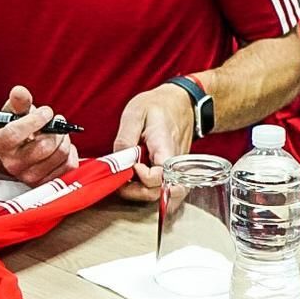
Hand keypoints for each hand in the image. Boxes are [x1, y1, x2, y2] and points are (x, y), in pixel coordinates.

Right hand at [0, 85, 78, 185]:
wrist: (18, 151)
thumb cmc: (16, 128)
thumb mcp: (13, 113)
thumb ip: (18, 101)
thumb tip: (19, 92)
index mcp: (2, 145)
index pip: (17, 133)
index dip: (36, 119)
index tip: (46, 112)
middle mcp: (14, 164)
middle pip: (45, 146)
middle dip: (55, 129)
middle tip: (55, 122)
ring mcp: (31, 176)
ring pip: (60, 154)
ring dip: (64, 138)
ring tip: (57, 133)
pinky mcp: (48, 182)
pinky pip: (70, 165)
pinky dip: (70, 152)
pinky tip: (60, 147)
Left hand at [111, 83, 192, 202]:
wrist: (181, 102)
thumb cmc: (159, 106)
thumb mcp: (136, 113)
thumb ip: (125, 138)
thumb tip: (118, 160)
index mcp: (166, 148)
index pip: (160, 175)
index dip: (142, 176)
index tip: (130, 166)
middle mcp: (175, 164)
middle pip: (160, 192)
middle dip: (136, 191)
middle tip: (119, 180)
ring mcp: (177, 170)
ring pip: (164, 196)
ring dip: (142, 194)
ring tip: (127, 183)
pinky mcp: (175, 173)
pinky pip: (166, 191)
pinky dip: (151, 192)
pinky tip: (137, 184)